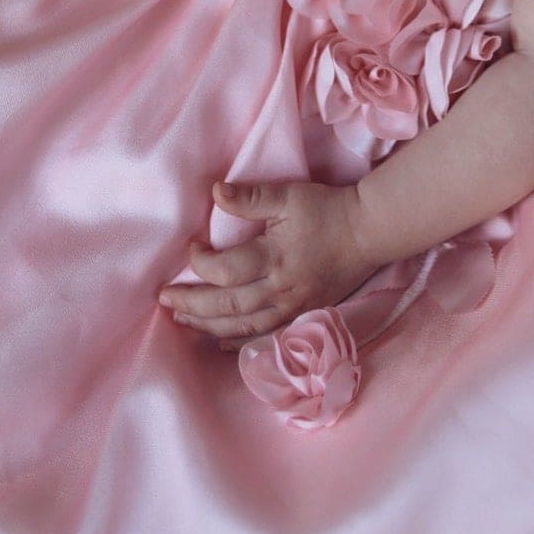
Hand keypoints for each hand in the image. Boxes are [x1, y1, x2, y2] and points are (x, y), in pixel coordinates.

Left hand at [158, 179, 378, 350]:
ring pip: (242, 327)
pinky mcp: (303, 314)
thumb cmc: (328, 210)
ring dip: (208, 325)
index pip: (227, 270)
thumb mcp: (289, 195)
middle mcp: (282, 289)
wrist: (369, 232)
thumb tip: (216, 192)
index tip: (191, 247)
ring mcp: (293, 307)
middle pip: (228, 306)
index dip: (201, 263)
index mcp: (276, 257)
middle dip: (192, 304)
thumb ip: (251, 197)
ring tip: (182, 319)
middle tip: (164, 299)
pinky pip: (265, 336)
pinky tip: (220, 342)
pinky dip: (238, 342)